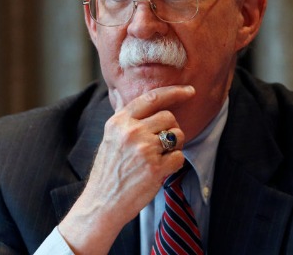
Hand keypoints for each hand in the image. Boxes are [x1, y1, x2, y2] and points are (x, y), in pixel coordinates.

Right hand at [58, 85, 195, 253]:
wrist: (102, 202)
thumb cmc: (107, 170)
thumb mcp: (108, 136)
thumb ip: (121, 116)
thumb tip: (120, 92)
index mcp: (119, 121)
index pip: (151, 98)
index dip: (174, 92)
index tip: (190, 91)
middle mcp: (131, 132)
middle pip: (169, 117)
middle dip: (171, 128)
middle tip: (163, 144)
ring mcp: (143, 150)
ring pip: (177, 135)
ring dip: (175, 146)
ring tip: (160, 157)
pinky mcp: (155, 168)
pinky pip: (179, 157)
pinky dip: (175, 164)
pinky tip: (161, 170)